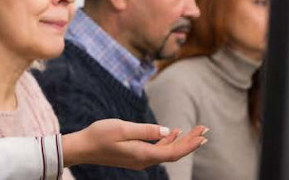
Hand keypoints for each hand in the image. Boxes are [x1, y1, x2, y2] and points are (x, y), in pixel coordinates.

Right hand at [62, 119, 207, 168]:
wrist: (83, 148)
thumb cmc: (99, 135)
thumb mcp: (122, 128)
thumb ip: (145, 131)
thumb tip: (166, 131)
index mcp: (142, 154)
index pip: (173, 152)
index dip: (189, 144)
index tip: (203, 135)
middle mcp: (143, 160)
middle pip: (172, 153)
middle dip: (190, 142)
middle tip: (204, 130)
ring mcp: (139, 159)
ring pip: (165, 152)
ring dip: (180, 142)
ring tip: (193, 131)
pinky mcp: (134, 156)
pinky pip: (156, 151)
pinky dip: (166, 142)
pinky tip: (170, 133)